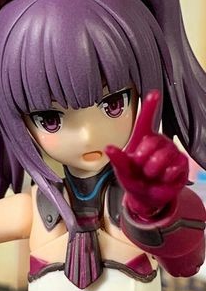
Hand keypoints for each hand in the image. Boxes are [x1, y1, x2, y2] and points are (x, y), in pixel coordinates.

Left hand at [105, 90, 188, 218]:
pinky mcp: (182, 162)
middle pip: (151, 143)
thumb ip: (118, 160)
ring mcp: (171, 150)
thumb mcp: (122, 172)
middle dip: (142, 160)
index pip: (145, 121)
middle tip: (141, 169)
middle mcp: (157, 141)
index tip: (154, 93)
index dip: (150, 107)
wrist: (148, 197)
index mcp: (141, 140)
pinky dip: (164, 177)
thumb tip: (109, 148)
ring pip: (161, 156)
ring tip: (151, 175)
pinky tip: (163, 178)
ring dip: (152, 170)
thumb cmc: (134, 180)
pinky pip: (172, 167)